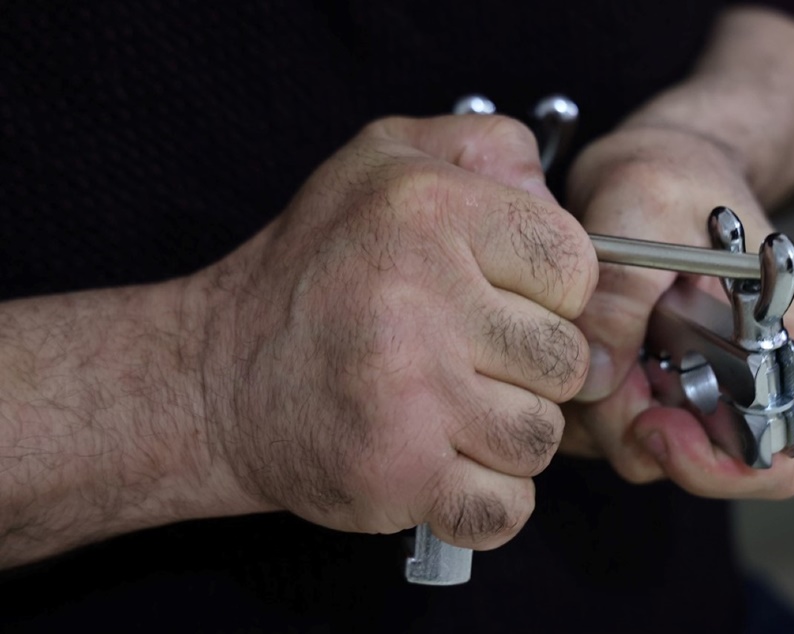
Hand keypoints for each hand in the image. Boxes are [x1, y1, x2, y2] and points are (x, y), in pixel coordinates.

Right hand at [192, 115, 597, 548]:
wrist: (213, 380)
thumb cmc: (314, 270)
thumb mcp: (386, 158)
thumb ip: (486, 148)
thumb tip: (551, 194)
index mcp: (429, 210)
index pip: (574, 263)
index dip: (554, 291)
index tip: (509, 299)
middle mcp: (420, 297)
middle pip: (566, 360)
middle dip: (530, 369)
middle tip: (472, 360)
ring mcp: (411, 393)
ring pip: (541, 437)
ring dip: (507, 435)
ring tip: (452, 411)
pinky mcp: (398, 474)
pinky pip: (506, 507)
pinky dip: (488, 502)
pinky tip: (449, 466)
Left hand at [561, 126, 793, 499]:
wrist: (650, 160)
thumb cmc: (671, 169)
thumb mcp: (645, 200)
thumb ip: (626, 286)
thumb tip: (599, 378)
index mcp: (784, 342)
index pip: (782, 455)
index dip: (720, 465)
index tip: (655, 426)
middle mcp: (742, 379)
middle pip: (702, 465)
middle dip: (637, 431)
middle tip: (601, 369)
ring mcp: (687, 387)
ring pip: (640, 451)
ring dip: (598, 411)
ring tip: (588, 332)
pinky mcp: (638, 386)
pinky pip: (602, 427)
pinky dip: (578, 399)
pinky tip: (577, 337)